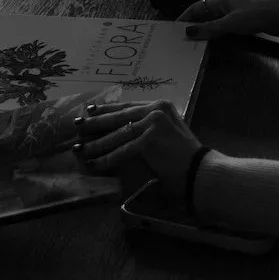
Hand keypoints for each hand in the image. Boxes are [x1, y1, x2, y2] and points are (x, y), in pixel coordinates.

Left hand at [76, 101, 202, 201]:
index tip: (91, 110)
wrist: (201, 173)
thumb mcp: (164, 138)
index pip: (128, 106)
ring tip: (79, 149)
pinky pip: (122, 150)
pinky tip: (93, 163)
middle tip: (77, 126)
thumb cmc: (184, 160)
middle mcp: (157, 109)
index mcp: (162, 106)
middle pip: (120, 117)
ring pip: (118, 134)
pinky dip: (106, 158)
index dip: (108, 109)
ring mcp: (154, 121)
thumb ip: (145, 133)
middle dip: (96, 123)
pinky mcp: (150, 138)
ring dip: (96, 144)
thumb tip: (118, 135)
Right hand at [177, 0, 278, 40]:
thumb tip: (188, 32)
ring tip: (192, 45)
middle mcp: (224, 4)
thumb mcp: (230, 23)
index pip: (196, 7)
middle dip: (192, 26)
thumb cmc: (255, 15)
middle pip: (203, 15)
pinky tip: (211, 44)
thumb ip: (209, 28)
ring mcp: (233, 13)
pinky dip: (215, 34)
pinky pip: (223, 28)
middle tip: (181, 41)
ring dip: (204, 32)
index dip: (184, 18)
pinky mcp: (242, 22)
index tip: (173, 30)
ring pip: (213, 22)